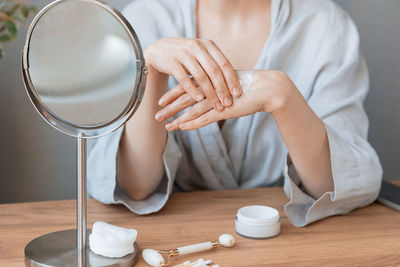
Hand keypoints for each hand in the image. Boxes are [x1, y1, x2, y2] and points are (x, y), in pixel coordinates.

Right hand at [145, 37, 241, 112]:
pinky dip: (192, 90)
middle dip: (222, 89)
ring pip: (201, 76)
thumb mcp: (202, 54)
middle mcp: (197, 47)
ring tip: (216, 105)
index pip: (224, 64)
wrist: (159, 49)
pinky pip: (184, 79)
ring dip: (210, 93)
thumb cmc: (186, 56)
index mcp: (208, 45)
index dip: (232, 79)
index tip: (238, 94)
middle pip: (214, 71)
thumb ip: (215, 63)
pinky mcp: (171, 62)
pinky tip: (199, 100)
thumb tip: (235, 81)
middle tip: (228, 103)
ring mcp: (183, 54)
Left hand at [156, 70, 296, 130]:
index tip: (160, 101)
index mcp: (210, 80)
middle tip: (156, 116)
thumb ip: (216, 89)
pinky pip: (205, 118)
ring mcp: (217, 99)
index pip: (186, 86)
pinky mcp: (225, 109)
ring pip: (191, 109)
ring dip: (177, 117)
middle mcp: (211, 88)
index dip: (172, 94)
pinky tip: (181, 127)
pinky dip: (192, 122)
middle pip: (184, 98)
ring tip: (165, 125)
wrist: (267, 88)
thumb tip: (207, 93)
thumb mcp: (227, 86)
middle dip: (169, 107)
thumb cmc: (248, 87)